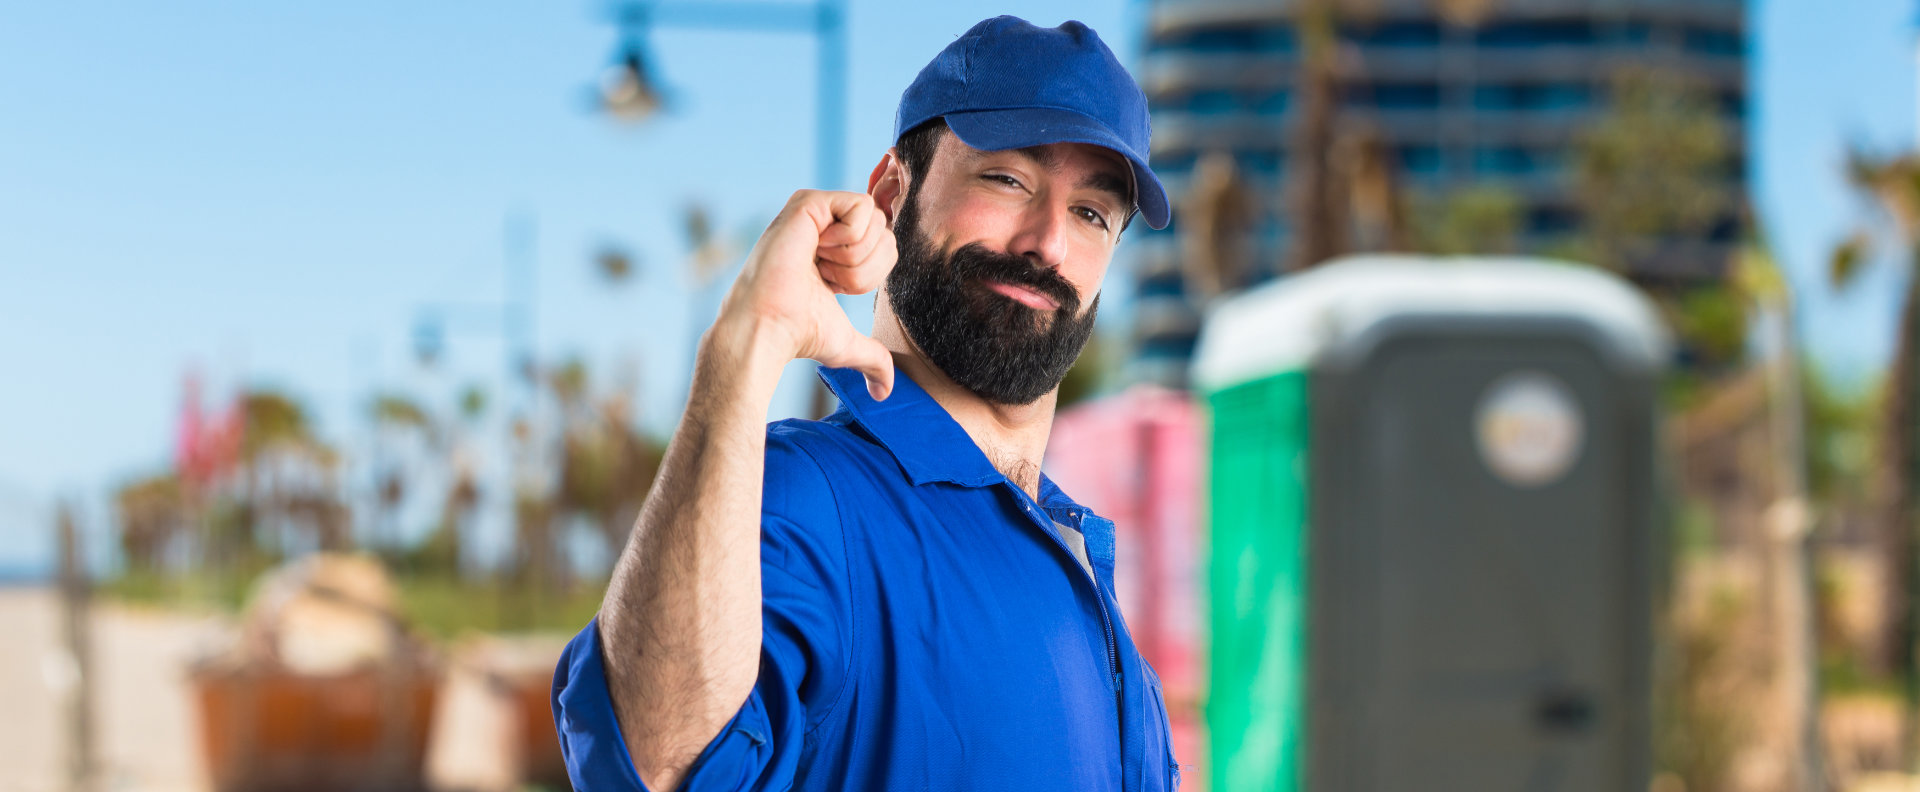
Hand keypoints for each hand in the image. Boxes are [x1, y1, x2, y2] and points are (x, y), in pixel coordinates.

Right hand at [716, 189, 898, 399]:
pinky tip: (815, 250)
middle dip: (865, 268)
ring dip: (854, 257)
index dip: (870, 276)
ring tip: (817, 267)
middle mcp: (826, 226)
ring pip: (876, 221)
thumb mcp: (846, 345)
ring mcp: (816, 211)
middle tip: (826, 280)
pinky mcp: (809, 201)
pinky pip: (862, 206)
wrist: (769, 327)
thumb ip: (872, 361)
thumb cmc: (799, 335)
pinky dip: (849, 238)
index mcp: (836, 250)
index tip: (832, 290)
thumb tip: (885, 394)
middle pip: (886, 233)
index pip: (886, 248)